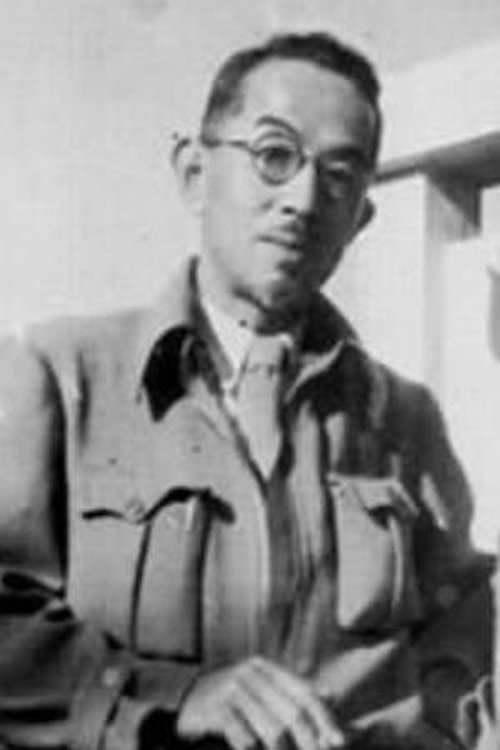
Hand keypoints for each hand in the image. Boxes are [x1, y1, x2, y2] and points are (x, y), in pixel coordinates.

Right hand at [176, 656, 346, 749]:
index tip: (338, 741)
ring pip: (271, 729)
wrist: (184, 701)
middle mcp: (250, 674)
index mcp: (265, 668)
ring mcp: (231, 690)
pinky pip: (244, 737)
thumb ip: (292, 692)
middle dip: (308, 741)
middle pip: (291, 712)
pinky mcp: (215, 709)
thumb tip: (331, 695)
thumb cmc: (229, 699)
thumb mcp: (261, 689)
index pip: (303, 692)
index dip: (323, 717)